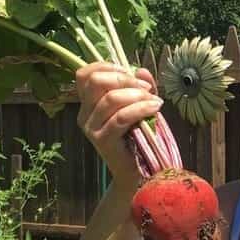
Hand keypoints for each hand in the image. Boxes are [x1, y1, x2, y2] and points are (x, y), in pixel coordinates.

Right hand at [75, 62, 161, 183]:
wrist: (138, 173)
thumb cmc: (139, 137)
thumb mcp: (139, 105)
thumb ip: (140, 86)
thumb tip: (141, 70)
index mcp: (88, 104)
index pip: (85, 74)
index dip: (107, 66)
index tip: (131, 73)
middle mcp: (84, 114)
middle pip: (96, 81)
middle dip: (124, 78)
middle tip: (146, 88)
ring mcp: (91, 128)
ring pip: (111, 99)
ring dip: (138, 95)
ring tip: (155, 101)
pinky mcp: (102, 140)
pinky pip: (121, 117)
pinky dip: (141, 108)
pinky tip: (155, 108)